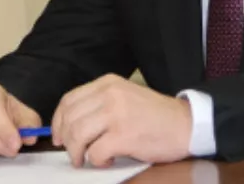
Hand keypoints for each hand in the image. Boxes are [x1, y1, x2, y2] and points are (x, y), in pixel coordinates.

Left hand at [51, 74, 191, 166]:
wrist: (185, 124)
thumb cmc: (155, 115)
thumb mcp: (124, 97)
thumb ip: (100, 103)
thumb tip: (69, 125)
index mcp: (109, 83)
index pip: (69, 100)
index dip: (58, 122)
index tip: (59, 136)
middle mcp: (111, 94)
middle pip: (70, 118)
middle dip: (67, 141)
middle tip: (75, 153)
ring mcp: (117, 113)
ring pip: (77, 135)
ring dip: (78, 153)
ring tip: (87, 159)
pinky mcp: (124, 135)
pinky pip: (95, 152)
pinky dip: (97, 161)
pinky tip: (108, 160)